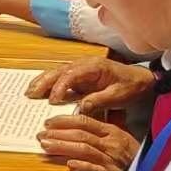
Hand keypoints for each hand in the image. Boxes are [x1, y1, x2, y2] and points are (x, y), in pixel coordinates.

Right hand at [26, 57, 157, 112]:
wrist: (140, 79)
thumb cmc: (130, 86)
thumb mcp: (118, 96)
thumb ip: (99, 100)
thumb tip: (81, 106)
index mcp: (94, 67)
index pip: (71, 75)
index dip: (60, 87)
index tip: (53, 101)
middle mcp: (84, 64)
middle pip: (59, 71)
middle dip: (44, 82)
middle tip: (31, 95)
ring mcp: (81, 68)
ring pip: (57, 72)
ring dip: (42, 81)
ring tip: (29, 92)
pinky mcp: (79, 75)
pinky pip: (60, 77)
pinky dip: (48, 83)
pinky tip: (39, 90)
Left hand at [39, 113, 139, 170]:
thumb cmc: (134, 155)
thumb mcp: (124, 135)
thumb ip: (110, 123)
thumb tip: (96, 110)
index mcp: (112, 132)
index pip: (86, 121)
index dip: (65, 121)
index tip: (49, 122)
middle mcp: (111, 144)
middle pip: (81, 135)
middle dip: (58, 134)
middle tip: (40, 135)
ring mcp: (111, 160)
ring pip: (84, 150)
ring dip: (63, 148)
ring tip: (45, 147)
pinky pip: (96, 170)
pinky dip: (82, 167)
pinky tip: (69, 165)